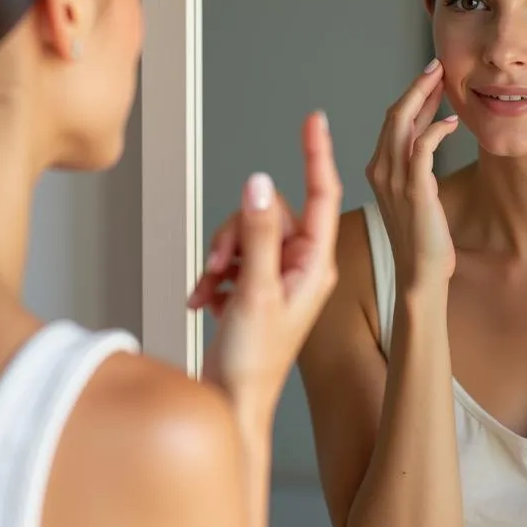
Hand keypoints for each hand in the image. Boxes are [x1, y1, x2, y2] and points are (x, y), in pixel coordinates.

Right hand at [188, 112, 341, 417]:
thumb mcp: (256, 292)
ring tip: (212, 287)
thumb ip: (257, 234)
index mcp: (316, 264)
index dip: (317, 155)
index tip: (315, 121)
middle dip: (236, 231)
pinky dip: (213, 273)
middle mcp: (301, 265)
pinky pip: (230, 256)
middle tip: (222, 265)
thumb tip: (260, 182)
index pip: (321, 196)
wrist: (232, 405)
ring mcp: (276, 274)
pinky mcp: (254, 285)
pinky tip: (205, 299)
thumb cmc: (255, 363)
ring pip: (244, 231)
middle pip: (267, 212)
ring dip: (220, 255)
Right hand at [366, 59, 458, 285]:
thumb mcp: (415, 194)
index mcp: (378, 169)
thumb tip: (432, 132)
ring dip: (424, 97)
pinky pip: (421, 147)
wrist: (419, 275)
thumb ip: (417, 164)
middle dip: (417, 87)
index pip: (392, 121)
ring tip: (443, 79)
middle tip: (437, 65)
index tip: (429, 77)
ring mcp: (395, 179)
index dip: (410, 96)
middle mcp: (380, 170)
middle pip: (395, 115)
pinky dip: (435, 129)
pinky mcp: (415, 189)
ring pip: (403, 124)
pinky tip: (451, 123)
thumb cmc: (421, 239)